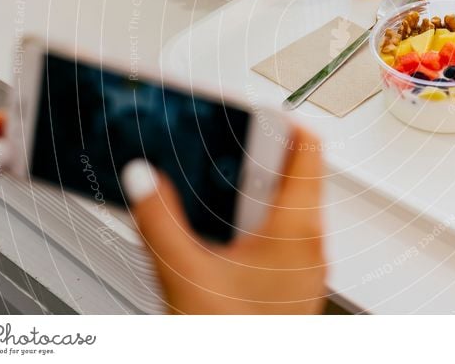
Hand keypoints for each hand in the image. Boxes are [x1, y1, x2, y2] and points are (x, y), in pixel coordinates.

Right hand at [122, 127, 326, 313]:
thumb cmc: (230, 340)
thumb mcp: (184, 274)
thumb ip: (158, 220)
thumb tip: (142, 178)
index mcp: (295, 232)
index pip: (309, 150)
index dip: (285, 122)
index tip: (258, 113)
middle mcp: (312, 247)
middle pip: (299, 177)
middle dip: (263, 158)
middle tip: (232, 148)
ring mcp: (308, 270)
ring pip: (295, 210)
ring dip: (263, 193)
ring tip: (226, 189)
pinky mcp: (297, 288)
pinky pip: (291, 239)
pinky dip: (265, 224)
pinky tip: (230, 237)